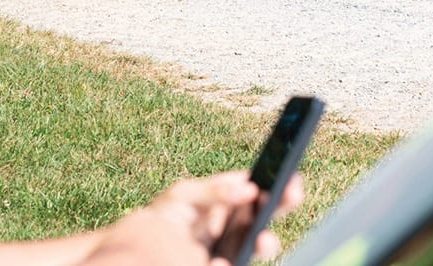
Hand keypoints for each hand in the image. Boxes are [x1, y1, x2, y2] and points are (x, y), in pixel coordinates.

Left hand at [86, 171, 304, 265]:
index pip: (260, 188)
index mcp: (230, 199)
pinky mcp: (226, 262)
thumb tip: (248, 189)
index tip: (289, 176)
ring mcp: (234, 246)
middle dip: (283, 202)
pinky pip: (237, 262)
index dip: (278, 181)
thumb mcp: (184, 194)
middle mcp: (237, 223)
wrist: (141, 247)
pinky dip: (236, 261)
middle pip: (268, 213)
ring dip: (267, 241)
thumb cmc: (167, 215)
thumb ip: (213, 190)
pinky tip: (226, 261)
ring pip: (260, 243)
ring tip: (263, 240)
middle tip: (291, 194)